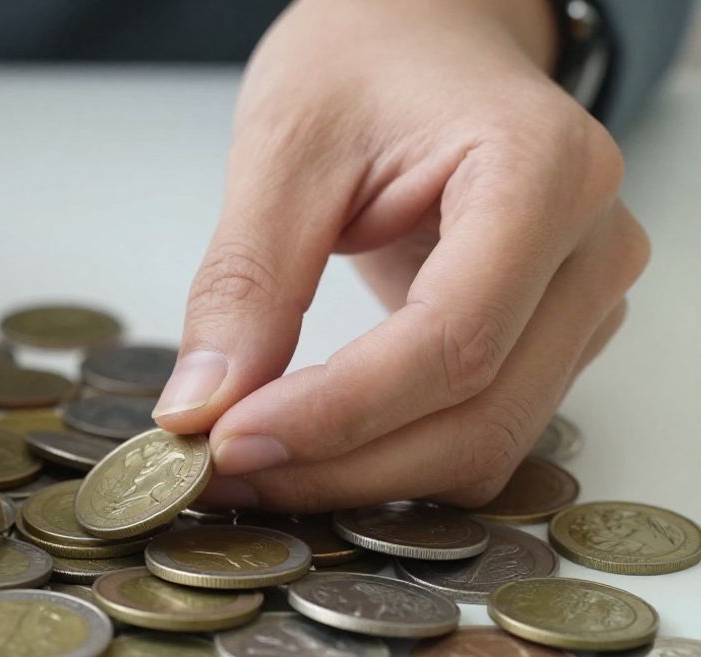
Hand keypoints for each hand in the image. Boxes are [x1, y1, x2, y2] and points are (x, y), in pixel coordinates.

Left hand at [154, 0, 646, 510]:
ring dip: (361, 475)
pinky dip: (388, 455)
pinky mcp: (548, 339)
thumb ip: (245, 282)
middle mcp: (590, 248)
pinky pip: (477, 431)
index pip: (452, 339)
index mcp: (543, 173)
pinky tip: (307, 443)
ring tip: (252, 459)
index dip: (338, 413)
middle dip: (340, 465)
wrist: (424, 37)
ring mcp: (582, 301)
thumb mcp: (283, 149)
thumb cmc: (366, 63)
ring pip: (483, 444)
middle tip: (222, 468)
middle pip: (477, 415)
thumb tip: (203, 407)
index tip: (231, 441)